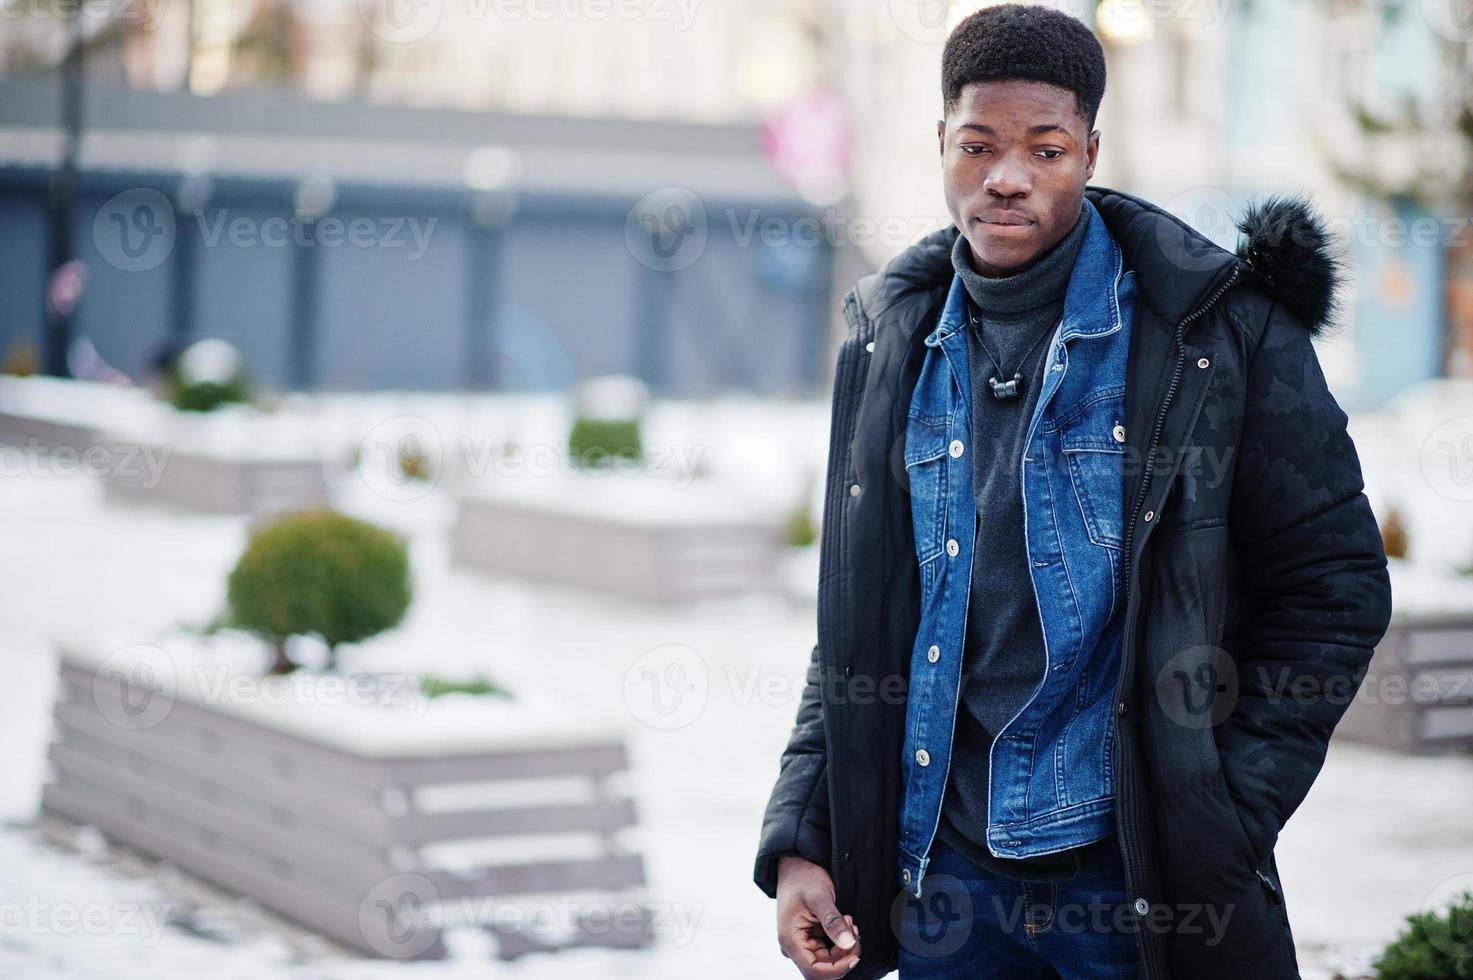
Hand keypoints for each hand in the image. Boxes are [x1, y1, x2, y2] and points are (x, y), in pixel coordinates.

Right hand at [775, 854, 861, 977]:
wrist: (796, 864)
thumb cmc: (803, 877)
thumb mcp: (819, 896)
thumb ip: (833, 922)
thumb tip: (848, 944)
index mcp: (790, 940)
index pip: (814, 971)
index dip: (837, 968)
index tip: (854, 954)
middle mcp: (794, 946)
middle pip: (824, 967)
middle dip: (844, 953)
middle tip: (852, 926)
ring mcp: (802, 943)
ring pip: (829, 960)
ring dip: (844, 946)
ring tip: (848, 919)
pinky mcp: (811, 938)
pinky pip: (829, 950)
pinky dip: (842, 940)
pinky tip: (845, 921)